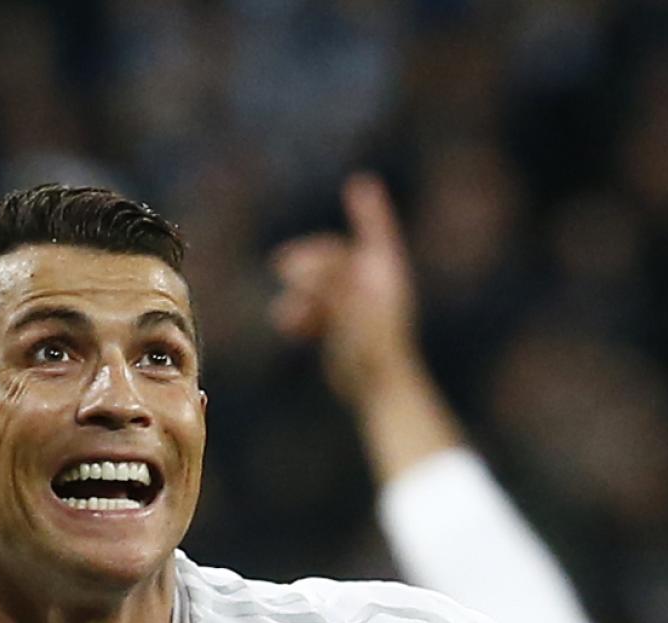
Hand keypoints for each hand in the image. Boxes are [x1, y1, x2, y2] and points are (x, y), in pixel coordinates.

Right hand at [270, 173, 421, 406]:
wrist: (379, 389)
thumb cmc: (373, 348)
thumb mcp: (349, 307)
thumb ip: (324, 281)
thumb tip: (292, 268)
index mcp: (385, 274)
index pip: (376, 234)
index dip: (370, 211)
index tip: (362, 187)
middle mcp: (373, 286)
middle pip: (335, 258)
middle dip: (309, 263)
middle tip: (282, 267)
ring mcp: (356, 308)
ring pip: (320, 286)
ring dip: (300, 294)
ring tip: (286, 314)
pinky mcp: (340, 330)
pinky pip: (315, 311)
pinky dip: (301, 314)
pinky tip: (288, 326)